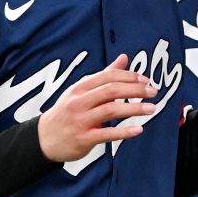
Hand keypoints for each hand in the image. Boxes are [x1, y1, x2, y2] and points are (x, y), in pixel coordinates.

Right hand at [37, 54, 156, 162]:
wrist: (45, 138)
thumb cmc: (67, 112)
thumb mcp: (81, 91)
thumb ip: (104, 75)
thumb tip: (124, 57)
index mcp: (80, 87)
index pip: (108, 76)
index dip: (129, 76)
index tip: (146, 80)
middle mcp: (79, 101)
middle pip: (111, 91)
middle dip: (135, 90)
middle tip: (153, 92)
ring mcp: (80, 120)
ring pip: (111, 110)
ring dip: (134, 109)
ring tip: (151, 108)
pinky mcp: (84, 138)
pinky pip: (107, 134)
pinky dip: (124, 131)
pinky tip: (138, 129)